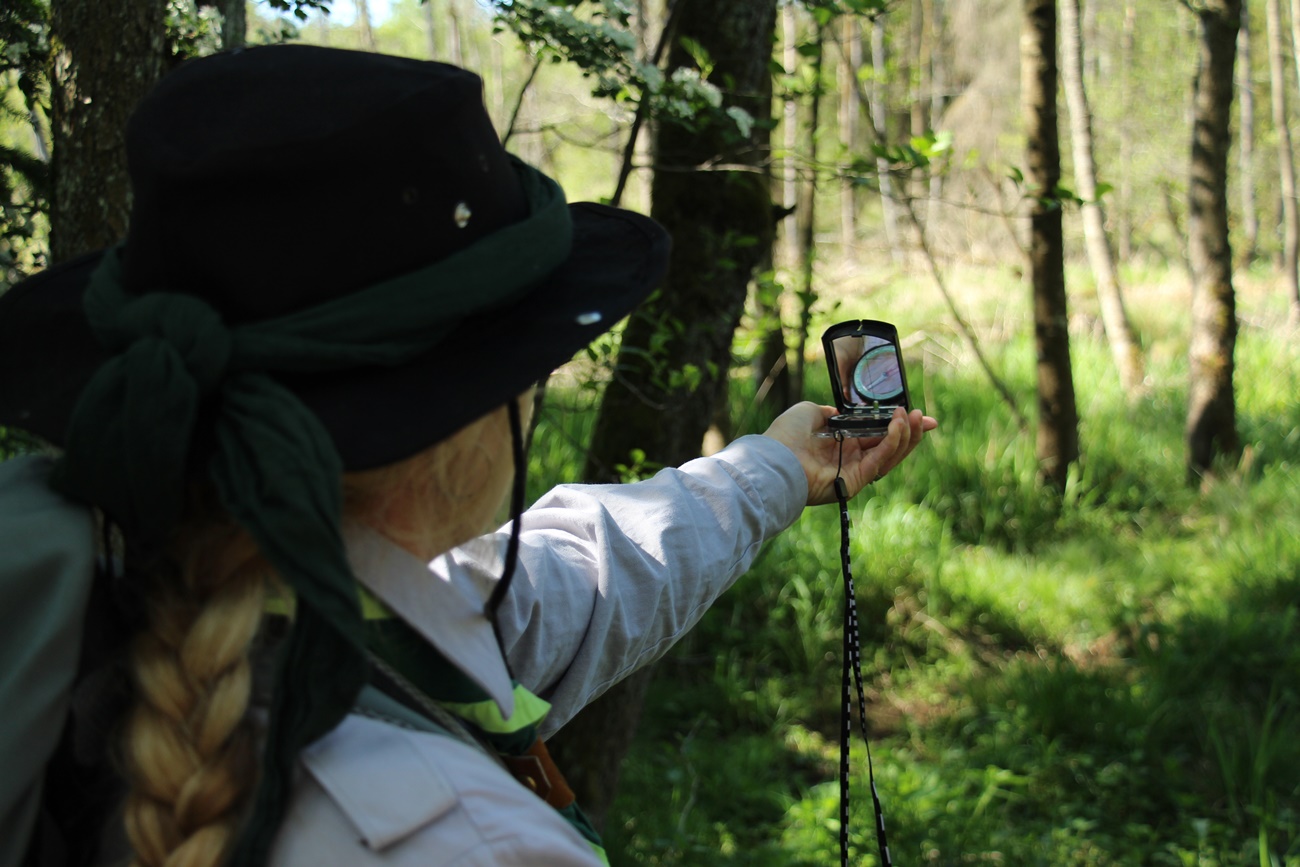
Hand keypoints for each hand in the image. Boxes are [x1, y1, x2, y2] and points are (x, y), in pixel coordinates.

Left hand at [761, 402, 936, 505]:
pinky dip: (892, 442)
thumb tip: (841, 413)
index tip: (914, 414)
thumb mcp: (809, 413)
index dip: (896, 425)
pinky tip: (899, 424)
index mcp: (840, 443)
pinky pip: (879, 460)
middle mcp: (849, 458)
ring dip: (906, 436)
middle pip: (888, 446)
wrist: (773, 458)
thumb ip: (831, 413)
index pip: (875, 434)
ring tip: (914, 417)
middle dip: (910, 431)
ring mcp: (853, 471)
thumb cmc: (785, 435)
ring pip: (889, 455)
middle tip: (926, 418)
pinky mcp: (855, 481)